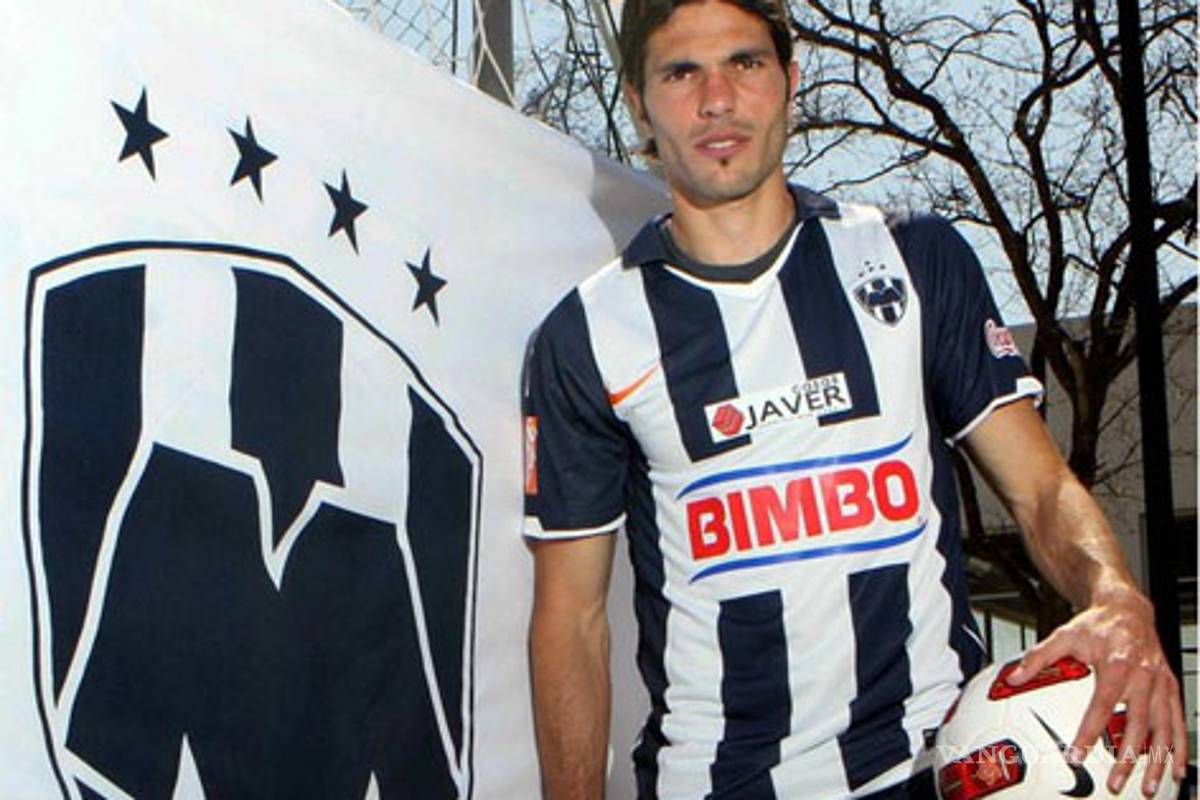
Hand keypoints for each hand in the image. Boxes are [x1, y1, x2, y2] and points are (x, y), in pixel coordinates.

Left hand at [1006, 587, 1186, 796]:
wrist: (1127, 609)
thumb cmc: (1096, 624)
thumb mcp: (1063, 635)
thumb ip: (1038, 657)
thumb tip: (1014, 677)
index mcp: (1117, 665)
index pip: (1101, 706)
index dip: (1089, 733)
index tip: (1077, 755)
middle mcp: (1144, 676)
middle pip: (1137, 725)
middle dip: (1127, 758)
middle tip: (1115, 783)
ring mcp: (1160, 683)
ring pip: (1164, 729)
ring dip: (1158, 761)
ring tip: (1150, 788)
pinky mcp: (1170, 686)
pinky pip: (1177, 721)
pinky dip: (1179, 747)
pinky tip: (1175, 769)